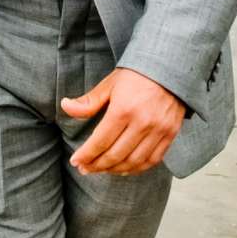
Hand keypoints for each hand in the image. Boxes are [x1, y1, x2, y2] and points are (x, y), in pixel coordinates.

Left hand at [61, 68, 186, 174]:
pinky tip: (124, 169)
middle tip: (85, 168)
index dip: (86, 155)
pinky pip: (153, 160)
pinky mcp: (170, 134)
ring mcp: (159, 130)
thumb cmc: (136, 75)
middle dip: (97, 165)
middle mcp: (142, 122)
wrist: (170, 67)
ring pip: (134, 161)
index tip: (75, 162)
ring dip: (115, 170)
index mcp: (123, 109)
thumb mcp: (109, 84)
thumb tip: (65, 106)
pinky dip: (137, 169)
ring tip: (102, 169)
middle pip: (116, 155)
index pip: (101, 141)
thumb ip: (88, 101)